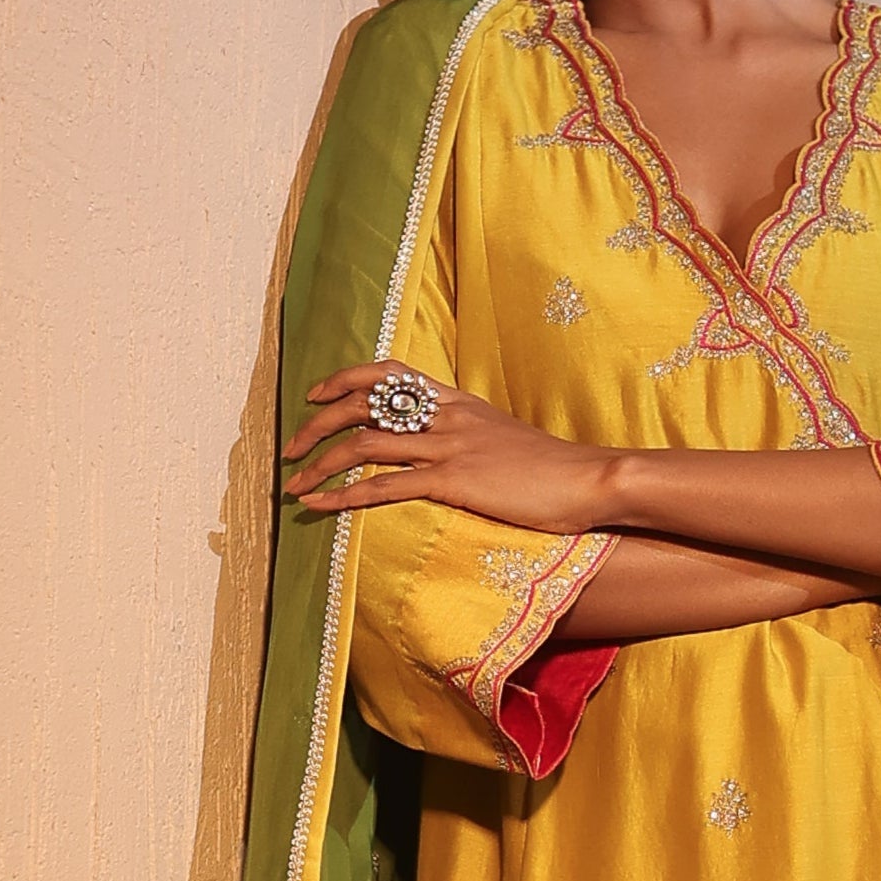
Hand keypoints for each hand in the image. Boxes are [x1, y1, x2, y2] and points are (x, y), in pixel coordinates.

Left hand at [283, 366, 615, 530]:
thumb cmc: (551, 469)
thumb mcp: (503, 438)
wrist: (588, 480)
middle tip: (291, 449)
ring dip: (320, 465)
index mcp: (455, 401)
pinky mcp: (453, 481)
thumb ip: (469, 433)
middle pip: (362, 403)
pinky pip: (384, 485)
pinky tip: (321, 507)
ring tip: (293, 486)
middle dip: (317, 424)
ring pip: (363, 444)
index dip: (344, 379)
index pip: (387, 373)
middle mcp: (444, 415)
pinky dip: (344, 496)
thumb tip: (443, 444)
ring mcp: (447, 446)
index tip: (316, 394)